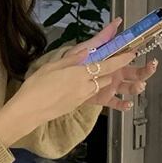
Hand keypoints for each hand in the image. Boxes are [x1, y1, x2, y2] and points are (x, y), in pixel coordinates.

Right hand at [0, 43, 137, 146]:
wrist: (30, 110)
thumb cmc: (36, 86)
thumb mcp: (52, 66)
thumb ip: (71, 59)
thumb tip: (86, 52)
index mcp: (79, 73)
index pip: (107, 65)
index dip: (121, 60)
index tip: (131, 54)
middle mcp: (85, 86)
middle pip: (107, 77)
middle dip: (112, 69)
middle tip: (112, 60)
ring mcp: (82, 97)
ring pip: (100, 86)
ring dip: (102, 79)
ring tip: (95, 72)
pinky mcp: (78, 104)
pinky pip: (91, 94)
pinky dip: (92, 88)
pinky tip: (82, 85)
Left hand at [70, 19, 159, 110]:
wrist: (64, 77)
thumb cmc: (79, 61)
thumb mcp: (91, 46)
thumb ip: (104, 35)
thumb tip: (117, 21)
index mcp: (116, 61)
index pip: (132, 57)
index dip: (141, 55)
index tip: (148, 52)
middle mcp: (117, 74)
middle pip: (137, 73)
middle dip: (146, 71)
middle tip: (150, 67)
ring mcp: (112, 86)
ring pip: (130, 88)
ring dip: (137, 87)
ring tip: (139, 85)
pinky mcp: (105, 98)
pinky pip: (117, 103)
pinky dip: (124, 104)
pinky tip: (128, 103)